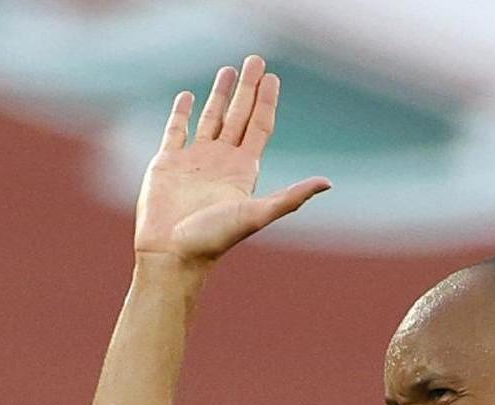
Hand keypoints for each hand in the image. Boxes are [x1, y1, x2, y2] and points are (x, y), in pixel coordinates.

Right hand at [134, 55, 329, 264]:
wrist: (170, 255)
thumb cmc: (212, 239)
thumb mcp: (256, 216)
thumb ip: (290, 198)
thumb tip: (328, 183)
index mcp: (242, 170)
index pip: (258, 126)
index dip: (267, 102)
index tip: (273, 77)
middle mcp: (220, 162)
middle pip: (238, 116)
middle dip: (247, 88)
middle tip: (255, 59)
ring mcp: (193, 162)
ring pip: (210, 119)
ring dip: (219, 95)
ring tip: (227, 70)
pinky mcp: (166, 164)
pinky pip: (176, 131)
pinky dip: (181, 112)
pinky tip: (188, 96)